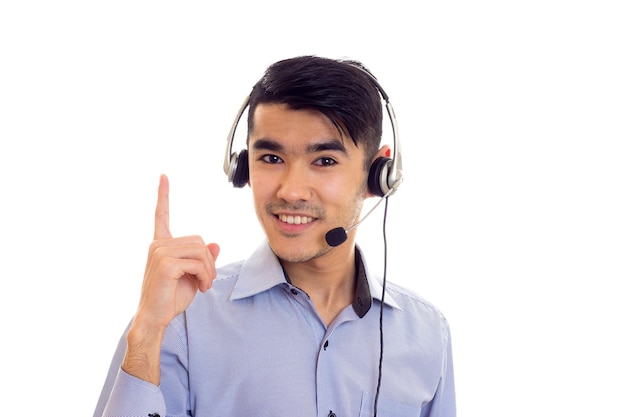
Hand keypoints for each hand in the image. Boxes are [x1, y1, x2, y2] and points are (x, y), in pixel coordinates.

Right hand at [138, 174, 219, 328]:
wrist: (155, 318)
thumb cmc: (171, 298)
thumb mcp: (192, 275)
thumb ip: (202, 258)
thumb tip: (215, 244)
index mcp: (161, 244)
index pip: (161, 215)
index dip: (164, 195)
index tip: (163, 176)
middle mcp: (158, 244)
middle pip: (199, 241)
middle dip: (209, 261)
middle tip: (208, 280)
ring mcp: (159, 252)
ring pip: (201, 251)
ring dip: (209, 270)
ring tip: (204, 284)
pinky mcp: (165, 264)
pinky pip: (198, 262)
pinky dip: (205, 276)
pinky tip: (201, 288)